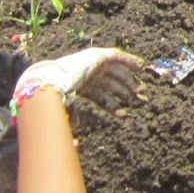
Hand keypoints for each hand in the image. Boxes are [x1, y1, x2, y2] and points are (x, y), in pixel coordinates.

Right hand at [14, 48, 145, 111]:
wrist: (51, 83)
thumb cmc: (57, 99)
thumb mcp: (70, 113)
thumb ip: (79, 120)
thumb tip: (82, 137)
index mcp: (80, 88)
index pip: (101, 97)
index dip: (113, 106)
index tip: (125, 115)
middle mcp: (87, 76)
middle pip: (111, 85)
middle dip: (126, 93)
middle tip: (141, 101)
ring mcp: (92, 65)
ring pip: (116, 73)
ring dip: (130, 81)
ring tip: (142, 91)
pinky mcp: (98, 55)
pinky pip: (117, 56)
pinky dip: (130, 60)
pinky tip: (142, 66)